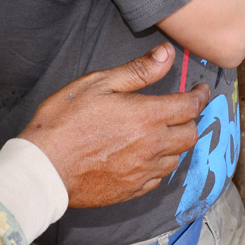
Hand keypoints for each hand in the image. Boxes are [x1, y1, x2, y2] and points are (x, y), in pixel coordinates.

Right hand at [22, 45, 211, 207]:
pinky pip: (158, 178)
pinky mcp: (132, 190)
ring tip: (163, 133)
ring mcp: (144, 172)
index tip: (201, 90)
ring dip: (176, 143)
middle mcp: (153, 146)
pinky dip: (159, 165)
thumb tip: (167, 54)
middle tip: (182, 111)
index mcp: (148, 117)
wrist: (43, 169)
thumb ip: (138, 71)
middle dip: (191, 119)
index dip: (200, 96)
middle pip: (190, 134)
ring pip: (177, 157)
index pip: (190, 106)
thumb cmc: (65, 122)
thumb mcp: (98, 84)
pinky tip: (146, 157)